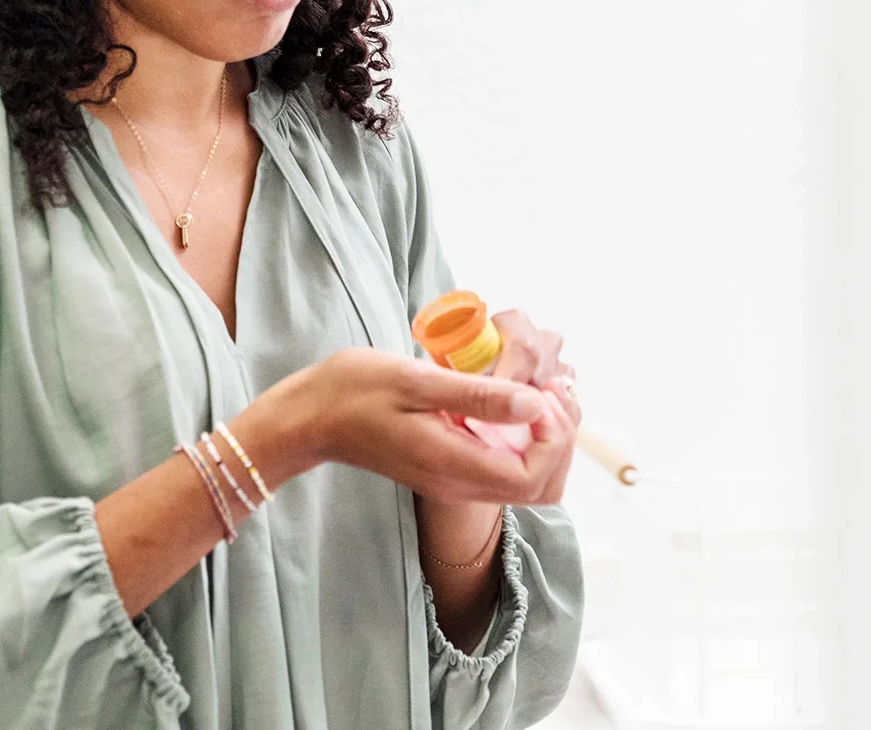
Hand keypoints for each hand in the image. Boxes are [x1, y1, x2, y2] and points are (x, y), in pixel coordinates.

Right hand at [265, 347, 563, 504]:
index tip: (540, 391)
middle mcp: (460, 484)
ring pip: (530, 483)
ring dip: (546, 440)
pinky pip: (507, 469)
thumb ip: (478, 396)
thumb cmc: (354, 391)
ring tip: (534, 393)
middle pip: (543, 489)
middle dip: (561, 441)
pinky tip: (510, 401)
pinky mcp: (450, 471)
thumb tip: (536, 403)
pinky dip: (524, 440)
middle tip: (548, 390)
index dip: (555, 437)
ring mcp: (456, 481)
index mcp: (454, 465)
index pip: (535, 477)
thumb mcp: (417, 381)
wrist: (310, 419)